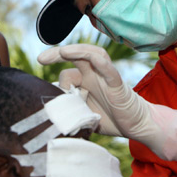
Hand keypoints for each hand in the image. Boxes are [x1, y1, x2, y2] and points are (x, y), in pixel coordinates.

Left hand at [38, 44, 176, 161]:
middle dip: (59, 53)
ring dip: (78, 51)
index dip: (54, 73)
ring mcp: (106, 78)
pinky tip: (94, 59)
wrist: (136, 125)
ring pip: (94, 56)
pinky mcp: (118, 85)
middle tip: (41, 58)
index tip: (39, 72)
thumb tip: (49, 117)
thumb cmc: (111, 118)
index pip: (68, 70)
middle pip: (78, 56)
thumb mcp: (84, 116)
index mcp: (86, 82)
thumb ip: (70, 112)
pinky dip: (102, 64)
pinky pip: (110, 71)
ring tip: (63, 51)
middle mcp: (95, 75)